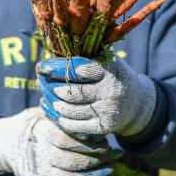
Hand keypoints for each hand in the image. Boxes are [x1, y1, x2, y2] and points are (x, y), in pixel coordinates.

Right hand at [0, 107, 116, 175]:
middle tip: (114, 155)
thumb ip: (64, 114)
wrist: (9, 141)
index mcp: (43, 132)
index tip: (105, 140)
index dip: (90, 142)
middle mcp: (41, 152)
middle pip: (72, 161)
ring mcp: (39, 170)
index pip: (69, 140)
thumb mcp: (46, 112)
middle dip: (97, 160)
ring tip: (110, 169)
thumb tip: (89, 110)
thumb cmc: (36, 123)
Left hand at [36, 57, 156, 136]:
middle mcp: (110, 91)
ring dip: (51, 101)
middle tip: (39, 81)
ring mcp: (107, 111)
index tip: (41, 66)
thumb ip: (86, 54)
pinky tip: (49, 107)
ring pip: (69, 109)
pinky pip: (73, 125)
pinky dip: (57, 116)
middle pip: (71, 91)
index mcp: (109, 70)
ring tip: (43, 93)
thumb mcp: (106, 58)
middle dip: (50, 86)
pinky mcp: (103, 128)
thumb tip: (55, 47)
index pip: (78, 69)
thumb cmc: (113, 74)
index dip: (57, 68)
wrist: (136, 102)